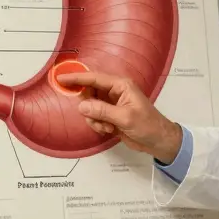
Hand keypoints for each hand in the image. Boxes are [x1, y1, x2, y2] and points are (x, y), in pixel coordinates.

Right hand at [56, 71, 182, 162]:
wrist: (157, 141)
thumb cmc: (148, 125)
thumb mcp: (125, 118)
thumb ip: (102, 111)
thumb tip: (82, 106)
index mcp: (121, 86)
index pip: (94, 78)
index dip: (77, 78)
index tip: (61, 78)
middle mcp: (115, 92)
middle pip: (89, 93)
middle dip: (88, 107)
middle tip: (96, 117)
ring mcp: (112, 104)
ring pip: (90, 107)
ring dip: (94, 119)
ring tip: (107, 127)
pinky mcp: (110, 115)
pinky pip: (94, 117)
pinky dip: (97, 124)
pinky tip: (109, 130)